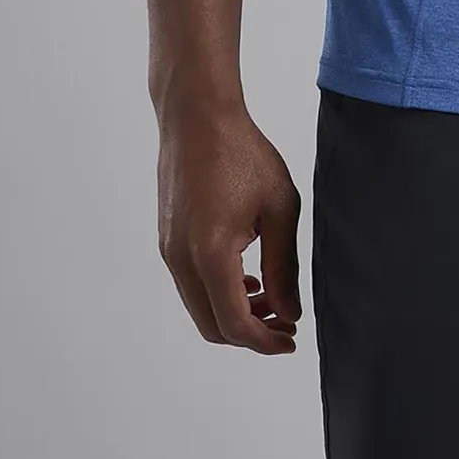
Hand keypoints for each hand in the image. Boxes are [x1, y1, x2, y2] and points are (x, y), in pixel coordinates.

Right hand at [156, 99, 302, 352]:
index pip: (235, 324)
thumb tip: (290, 312)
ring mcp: (168, 251)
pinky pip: (190, 285)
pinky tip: (247, 277)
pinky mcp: (166, 241)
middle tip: (285, 321)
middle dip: (251, 333)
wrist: (197, 117)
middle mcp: (180, 259)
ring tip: (272, 296)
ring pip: (199, 307)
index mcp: (210, 253)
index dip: (265, 341)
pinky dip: (218, 293)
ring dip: (234, 313)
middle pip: (212, 326)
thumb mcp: (280, 206)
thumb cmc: (243, 153)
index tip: (292, 338)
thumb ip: (285, 265)